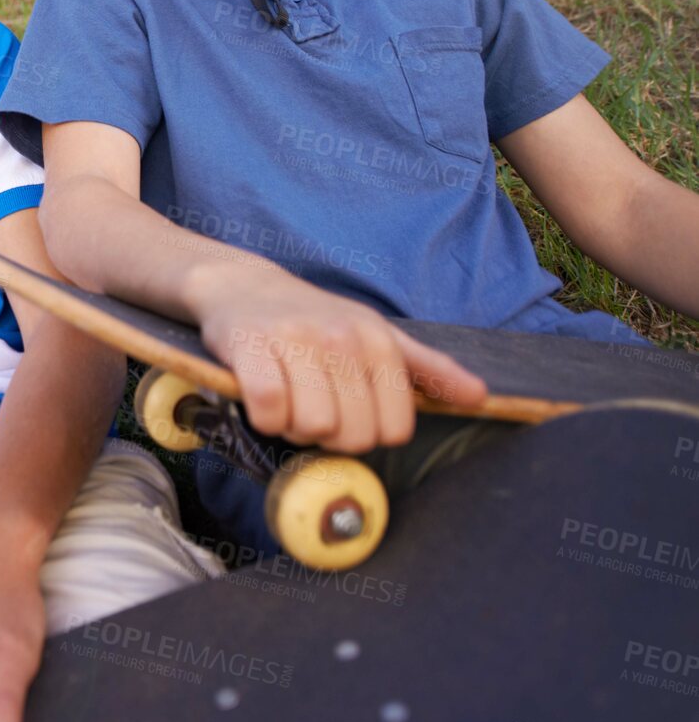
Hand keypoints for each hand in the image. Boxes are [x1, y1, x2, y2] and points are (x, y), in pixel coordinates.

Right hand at [194, 269, 487, 452]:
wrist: (242, 285)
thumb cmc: (312, 319)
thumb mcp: (375, 334)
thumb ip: (427, 368)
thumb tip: (479, 396)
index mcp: (378, 341)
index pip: (394, 429)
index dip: (368, 434)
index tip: (347, 412)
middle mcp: (342, 338)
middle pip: (353, 434)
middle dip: (329, 435)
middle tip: (311, 407)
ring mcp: (296, 340)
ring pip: (312, 426)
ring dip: (294, 428)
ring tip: (287, 402)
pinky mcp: (252, 347)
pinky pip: (269, 410)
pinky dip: (265, 419)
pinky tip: (262, 400)